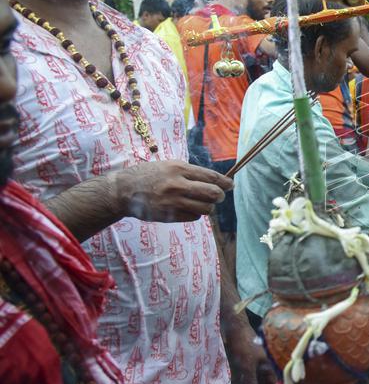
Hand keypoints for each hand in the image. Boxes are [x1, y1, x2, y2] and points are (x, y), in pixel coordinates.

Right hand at [113, 161, 232, 222]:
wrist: (123, 190)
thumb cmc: (149, 175)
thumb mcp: (169, 166)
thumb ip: (191, 172)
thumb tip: (215, 180)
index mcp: (179, 168)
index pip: (211, 177)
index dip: (225, 182)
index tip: (230, 185)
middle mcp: (177, 185)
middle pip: (212, 193)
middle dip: (220, 196)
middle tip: (219, 196)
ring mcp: (173, 202)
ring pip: (205, 208)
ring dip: (208, 207)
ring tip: (203, 203)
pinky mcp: (168, 215)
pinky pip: (193, 217)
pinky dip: (196, 214)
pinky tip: (189, 209)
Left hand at [224, 323, 275, 383]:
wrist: (236, 329)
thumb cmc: (245, 346)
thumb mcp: (248, 366)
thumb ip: (251, 383)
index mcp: (269, 364)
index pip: (271, 383)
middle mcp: (264, 364)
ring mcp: (256, 363)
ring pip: (254, 381)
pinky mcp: (247, 361)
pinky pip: (247, 376)